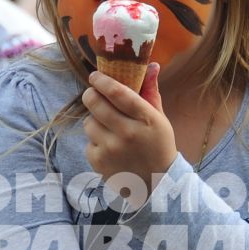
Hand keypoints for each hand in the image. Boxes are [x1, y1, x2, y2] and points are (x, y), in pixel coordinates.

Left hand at [81, 61, 176, 191]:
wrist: (156, 185)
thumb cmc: (159, 146)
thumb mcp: (160, 119)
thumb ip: (151, 92)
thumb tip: (151, 65)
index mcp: (146, 119)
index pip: (118, 93)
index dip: (103, 81)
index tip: (95, 76)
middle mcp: (128, 133)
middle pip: (95, 103)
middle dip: (91, 95)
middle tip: (93, 95)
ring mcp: (111, 149)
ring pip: (89, 122)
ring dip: (95, 121)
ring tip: (108, 128)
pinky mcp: (99, 161)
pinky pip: (88, 141)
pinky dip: (96, 141)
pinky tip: (109, 147)